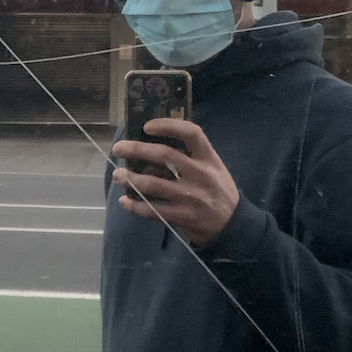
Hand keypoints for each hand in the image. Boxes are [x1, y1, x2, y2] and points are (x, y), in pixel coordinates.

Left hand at [112, 118, 239, 248]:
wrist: (233, 225)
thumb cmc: (219, 191)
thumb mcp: (214, 169)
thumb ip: (190, 158)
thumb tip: (151, 150)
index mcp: (209, 159)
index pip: (191, 133)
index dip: (167, 126)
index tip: (146, 126)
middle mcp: (200, 175)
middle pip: (165, 155)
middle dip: (137, 150)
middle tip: (119, 149)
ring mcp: (190, 197)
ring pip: (153, 184)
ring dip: (131, 179)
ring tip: (117, 175)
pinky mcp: (182, 217)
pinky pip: (153, 210)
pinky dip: (135, 206)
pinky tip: (125, 201)